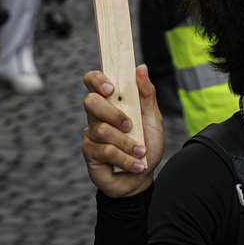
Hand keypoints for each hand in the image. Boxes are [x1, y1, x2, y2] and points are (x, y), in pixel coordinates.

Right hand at [82, 65, 163, 197]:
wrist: (143, 176)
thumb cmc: (147, 143)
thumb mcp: (152, 117)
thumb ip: (147, 93)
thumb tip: (141, 68)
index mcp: (111, 103)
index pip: (92, 82)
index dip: (97, 80)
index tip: (111, 88)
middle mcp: (97, 116)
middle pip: (90, 102)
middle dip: (112, 113)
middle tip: (129, 125)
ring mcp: (91, 135)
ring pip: (102, 130)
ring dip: (127, 143)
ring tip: (141, 151)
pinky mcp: (90, 154)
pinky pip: (106, 151)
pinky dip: (126, 157)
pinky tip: (136, 164)